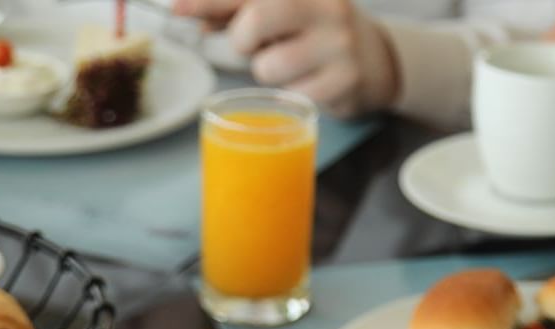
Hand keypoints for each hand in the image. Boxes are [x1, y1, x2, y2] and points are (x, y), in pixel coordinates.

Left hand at [172, 0, 397, 116]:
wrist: (376, 60)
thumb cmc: (316, 33)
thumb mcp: (284, 12)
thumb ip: (240, 11)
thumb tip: (196, 17)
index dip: (208, 0)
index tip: (178, 9)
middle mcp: (324, 3)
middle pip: (255, 20)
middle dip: (242, 39)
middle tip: (255, 45)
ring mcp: (338, 41)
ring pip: (268, 67)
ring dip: (269, 72)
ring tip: (294, 64)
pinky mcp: (346, 78)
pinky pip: (293, 94)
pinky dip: (294, 92)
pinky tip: (313, 81)